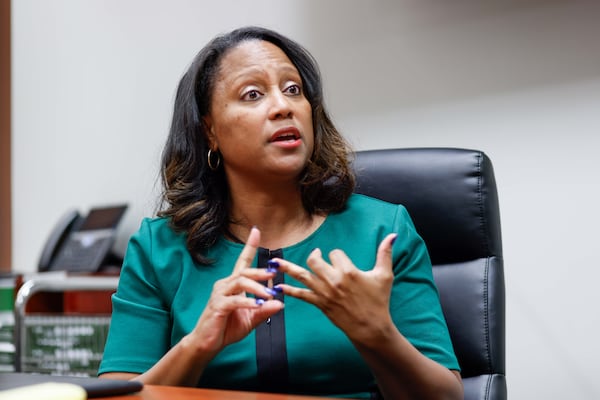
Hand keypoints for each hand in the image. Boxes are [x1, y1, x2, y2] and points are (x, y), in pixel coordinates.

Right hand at [186, 227, 283, 356]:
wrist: (207, 344)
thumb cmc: (227, 329)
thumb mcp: (251, 319)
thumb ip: (264, 310)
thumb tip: (281, 303)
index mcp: (233, 284)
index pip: (242, 261)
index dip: (249, 246)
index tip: (256, 231)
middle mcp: (225, 285)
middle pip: (245, 271)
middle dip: (261, 272)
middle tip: (274, 275)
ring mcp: (219, 294)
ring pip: (240, 282)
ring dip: (257, 287)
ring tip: (269, 294)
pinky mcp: (217, 306)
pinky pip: (234, 301)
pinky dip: (247, 302)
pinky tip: (257, 305)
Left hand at [274, 233, 396, 344]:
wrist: (371, 328)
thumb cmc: (379, 301)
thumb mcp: (384, 275)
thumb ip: (385, 253)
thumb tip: (392, 235)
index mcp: (348, 271)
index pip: (335, 253)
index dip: (338, 256)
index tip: (344, 263)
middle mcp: (334, 281)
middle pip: (314, 260)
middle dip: (315, 256)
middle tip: (317, 256)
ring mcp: (325, 293)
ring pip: (302, 275)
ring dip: (287, 267)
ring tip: (274, 261)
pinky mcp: (320, 303)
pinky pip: (301, 295)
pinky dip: (289, 290)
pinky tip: (278, 287)